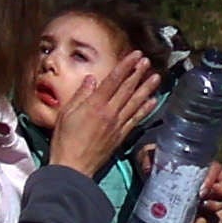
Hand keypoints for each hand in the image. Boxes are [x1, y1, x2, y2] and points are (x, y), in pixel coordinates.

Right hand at [48, 44, 158, 183]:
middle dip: (138, 73)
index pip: (113, 80)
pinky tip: (153, 101)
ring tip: (157, 77)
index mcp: (94, 105)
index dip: (126, 66)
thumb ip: (80, 95)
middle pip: (127, 89)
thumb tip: (91, 79)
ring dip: (147, 88)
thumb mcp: (66, 114)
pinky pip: (136, 119)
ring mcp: (117, 124)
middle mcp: (109, 112)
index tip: (136, 55)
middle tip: (148, 61)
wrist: (72, 167)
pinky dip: (145, 109)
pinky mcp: (121, 136)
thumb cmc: (64, 140)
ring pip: (135, 102)